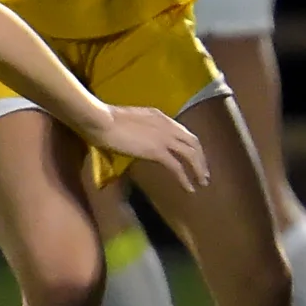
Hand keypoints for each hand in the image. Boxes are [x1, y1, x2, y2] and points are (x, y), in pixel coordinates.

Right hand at [90, 105, 209, 190]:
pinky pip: (177, 167)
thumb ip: (140, 129)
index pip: (182, 132)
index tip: (194, 157)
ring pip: (190, 154)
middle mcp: (167, 125)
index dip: (191, 146)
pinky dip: (185, 178)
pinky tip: (189, 188)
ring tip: (202, 182)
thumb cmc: (106, 120)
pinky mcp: (157, 151)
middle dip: (201, 158)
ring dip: (198, 169)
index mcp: (160, 116)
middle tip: (204, 172)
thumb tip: (140, 140)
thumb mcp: (130, 122)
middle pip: (193, 142)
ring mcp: (164, 138)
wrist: (102, 121)